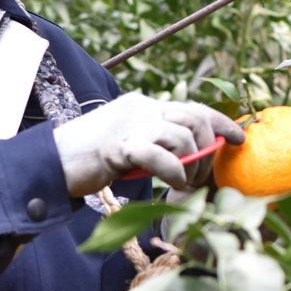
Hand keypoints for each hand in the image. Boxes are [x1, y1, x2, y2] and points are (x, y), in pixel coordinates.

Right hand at [52, 92, 244, 195]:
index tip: (239, 138)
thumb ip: (154, 144)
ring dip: (193, 164)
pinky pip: (160, 155)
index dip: (221, 122)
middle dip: (208, 149)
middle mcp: (141, 108)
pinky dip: (174, 171)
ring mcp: (130, 125)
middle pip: (194, 117)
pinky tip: (173, 183)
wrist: (51, 163)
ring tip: (186, 184)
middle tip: (201, 175)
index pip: (193, 106)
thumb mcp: (128, 145)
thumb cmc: (88, 161)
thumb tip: (189, 160)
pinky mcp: (118, 146)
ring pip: (182, 135)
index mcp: (144, 106)